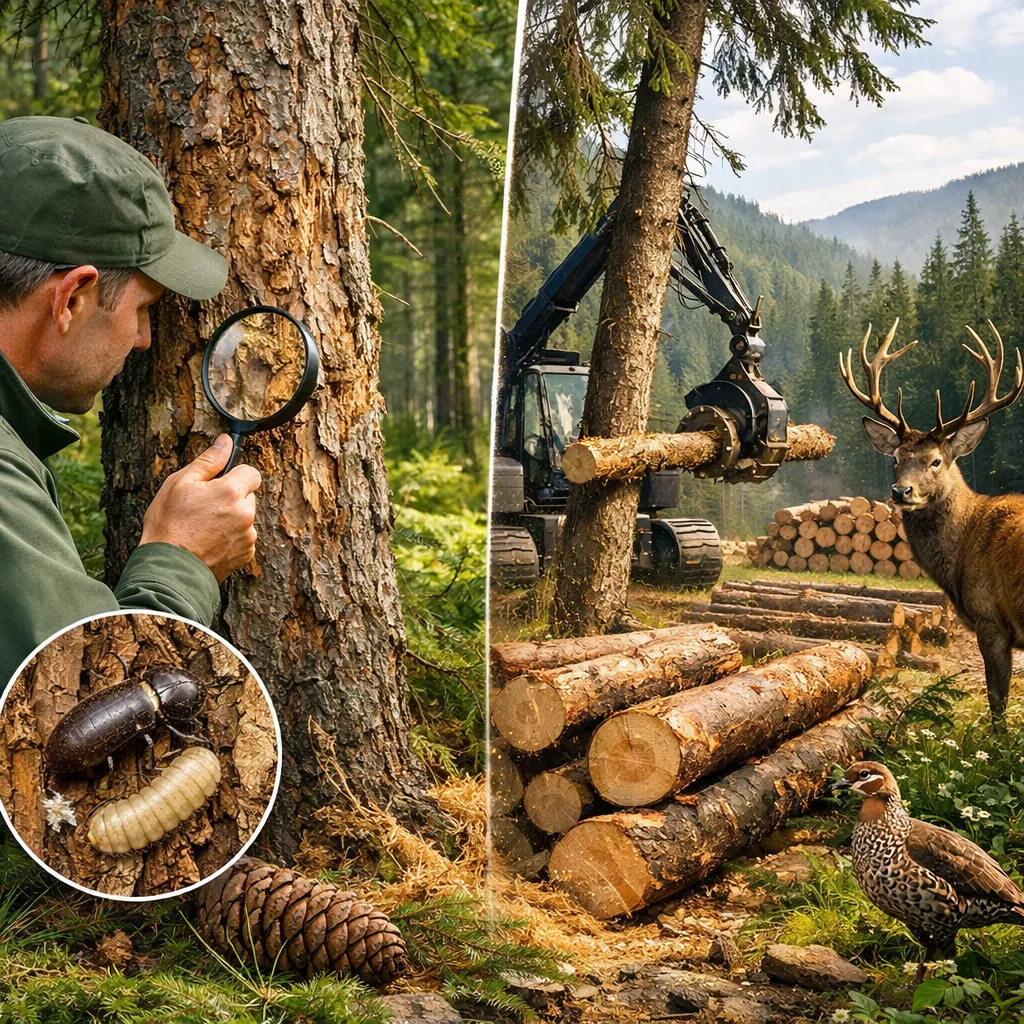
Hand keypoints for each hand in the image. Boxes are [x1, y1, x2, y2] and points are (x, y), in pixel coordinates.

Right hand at [140, 434, 260, 581]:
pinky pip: (243, 538)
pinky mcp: (246, 555)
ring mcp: (248, 536)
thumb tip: (225, 442)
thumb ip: (209, 461)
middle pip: (247, 496)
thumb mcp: (180, 483)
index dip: (235, 475)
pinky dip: (230, 538)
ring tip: (203, 527)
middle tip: (204, 507)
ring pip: (245, 518)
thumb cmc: (170, 525)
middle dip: (231, 498)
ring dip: (231, 519)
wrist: (169, 568)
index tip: (220, 482)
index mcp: (232, 492)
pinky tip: (209, 542)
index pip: (251, 472)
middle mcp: (246, 514)